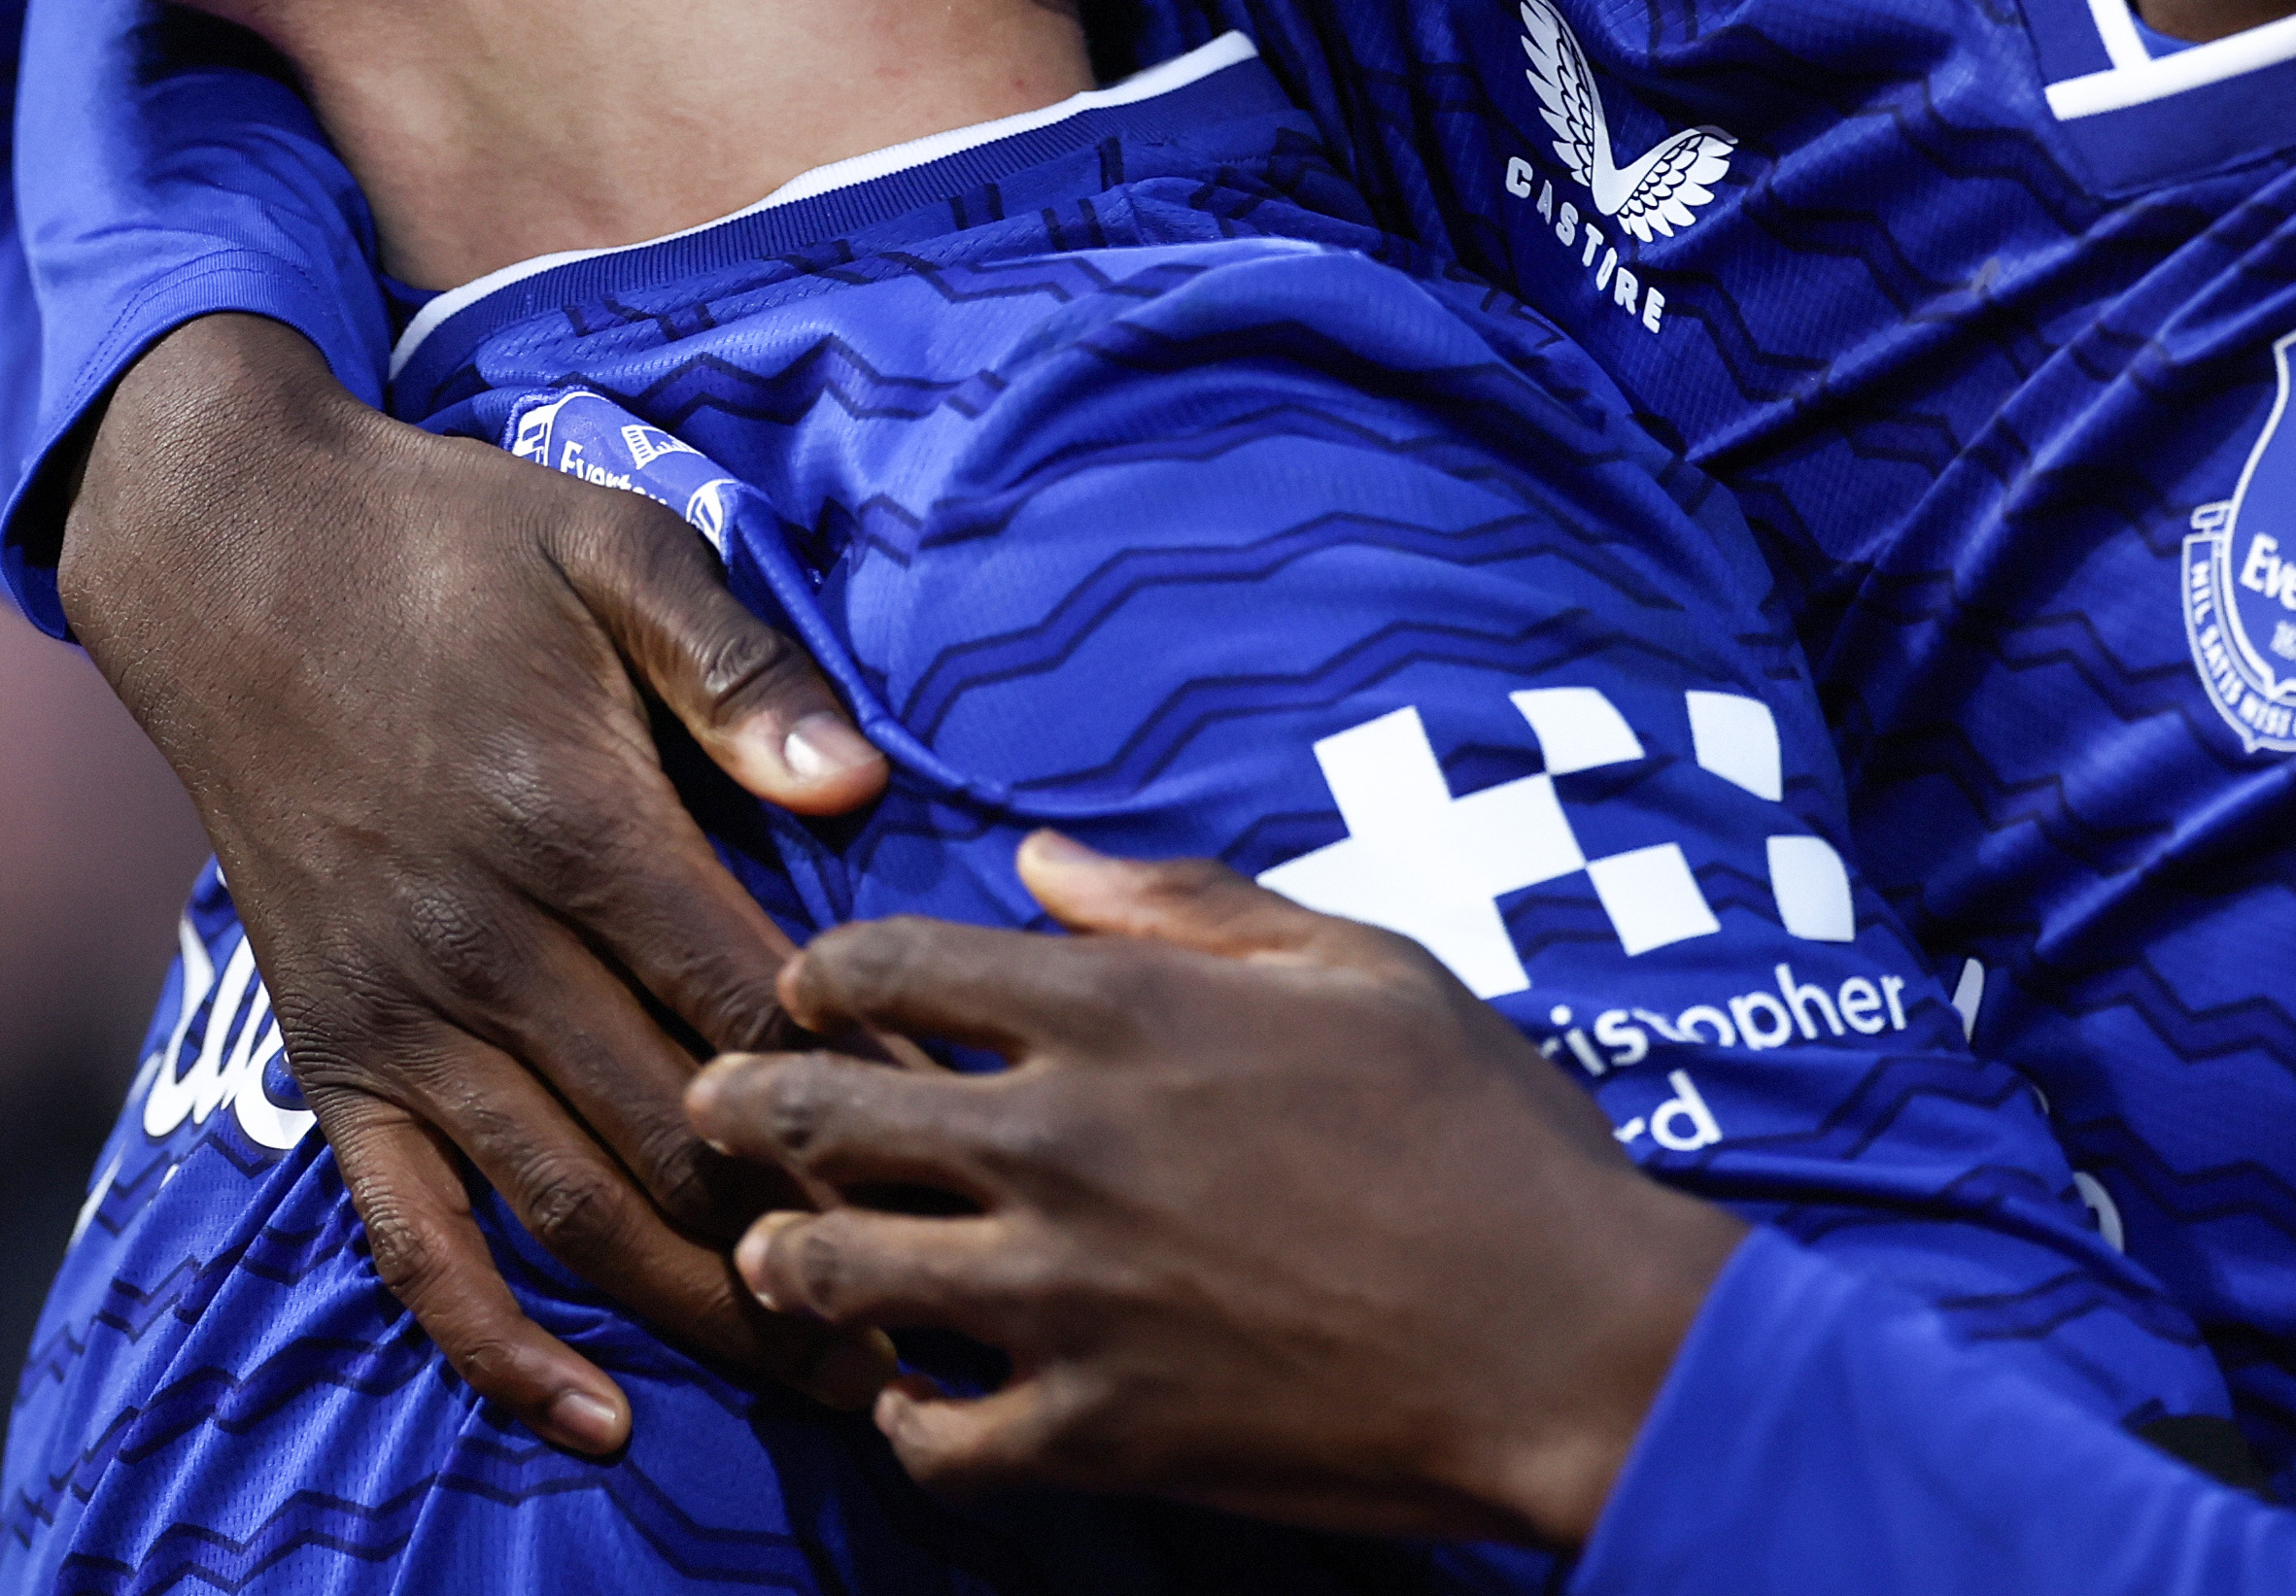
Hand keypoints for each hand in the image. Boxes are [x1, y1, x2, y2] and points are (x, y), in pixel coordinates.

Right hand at [55, 314, 897, 1455]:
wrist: (228, 555)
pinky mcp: (333, 1058)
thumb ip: (737, 667)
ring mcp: (400, 1017)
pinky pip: (410, 1236)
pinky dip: (496, 1344)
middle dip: (822, 1239)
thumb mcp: (613, 548)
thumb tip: (858, 786)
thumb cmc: (449, 541)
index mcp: (571, 819)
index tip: (979, 1167)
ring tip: (838, 1393)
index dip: (872, 1096)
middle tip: (956, 1320)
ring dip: (708, 1318)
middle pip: (681, 1135)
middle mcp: (482, 945)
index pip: (754, 1006)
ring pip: (573, 1210)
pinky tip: (595, 1420)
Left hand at [686, 833, 1740, 1545]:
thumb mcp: (1357, 962)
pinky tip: (916, 1397)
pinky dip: (905, 1419)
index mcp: (1118, 1011)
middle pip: (814, 1111)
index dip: (821, 973)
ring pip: (832, 1273)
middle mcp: (1059, 1143)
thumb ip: (1181, 903)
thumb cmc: (1485, 1135)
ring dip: (791, 1259)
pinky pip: (929, 1438)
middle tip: (723, 1109)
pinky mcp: (1095, 1432)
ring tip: (785, 1256)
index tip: (807, 991)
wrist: (1572, 1341)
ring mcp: (1064, 1296)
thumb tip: (1035, 857)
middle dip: (746, 1102)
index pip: (886, 963)